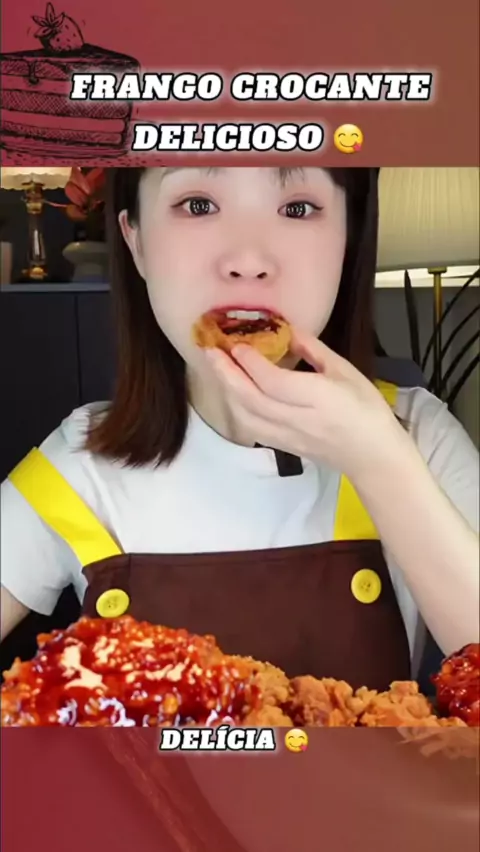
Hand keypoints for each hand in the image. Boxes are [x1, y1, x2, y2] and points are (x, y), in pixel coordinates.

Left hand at [204, 327, 405, 481]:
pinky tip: (231, 392)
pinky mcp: (283, 447)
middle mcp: (299, 420)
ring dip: (227, 392)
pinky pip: (251, 428)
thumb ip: (313, 351)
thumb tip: (287, 331)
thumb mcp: (346, 371)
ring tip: (217, 368)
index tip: (236, 344)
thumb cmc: (366, 409)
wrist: (372, 456)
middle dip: (227, 375)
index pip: (274, 382)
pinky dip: (236, 408)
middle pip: (252, 400)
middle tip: (211, 351)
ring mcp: (288, 437)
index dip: (251, 363)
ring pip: (246, 417)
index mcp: (319, 398)